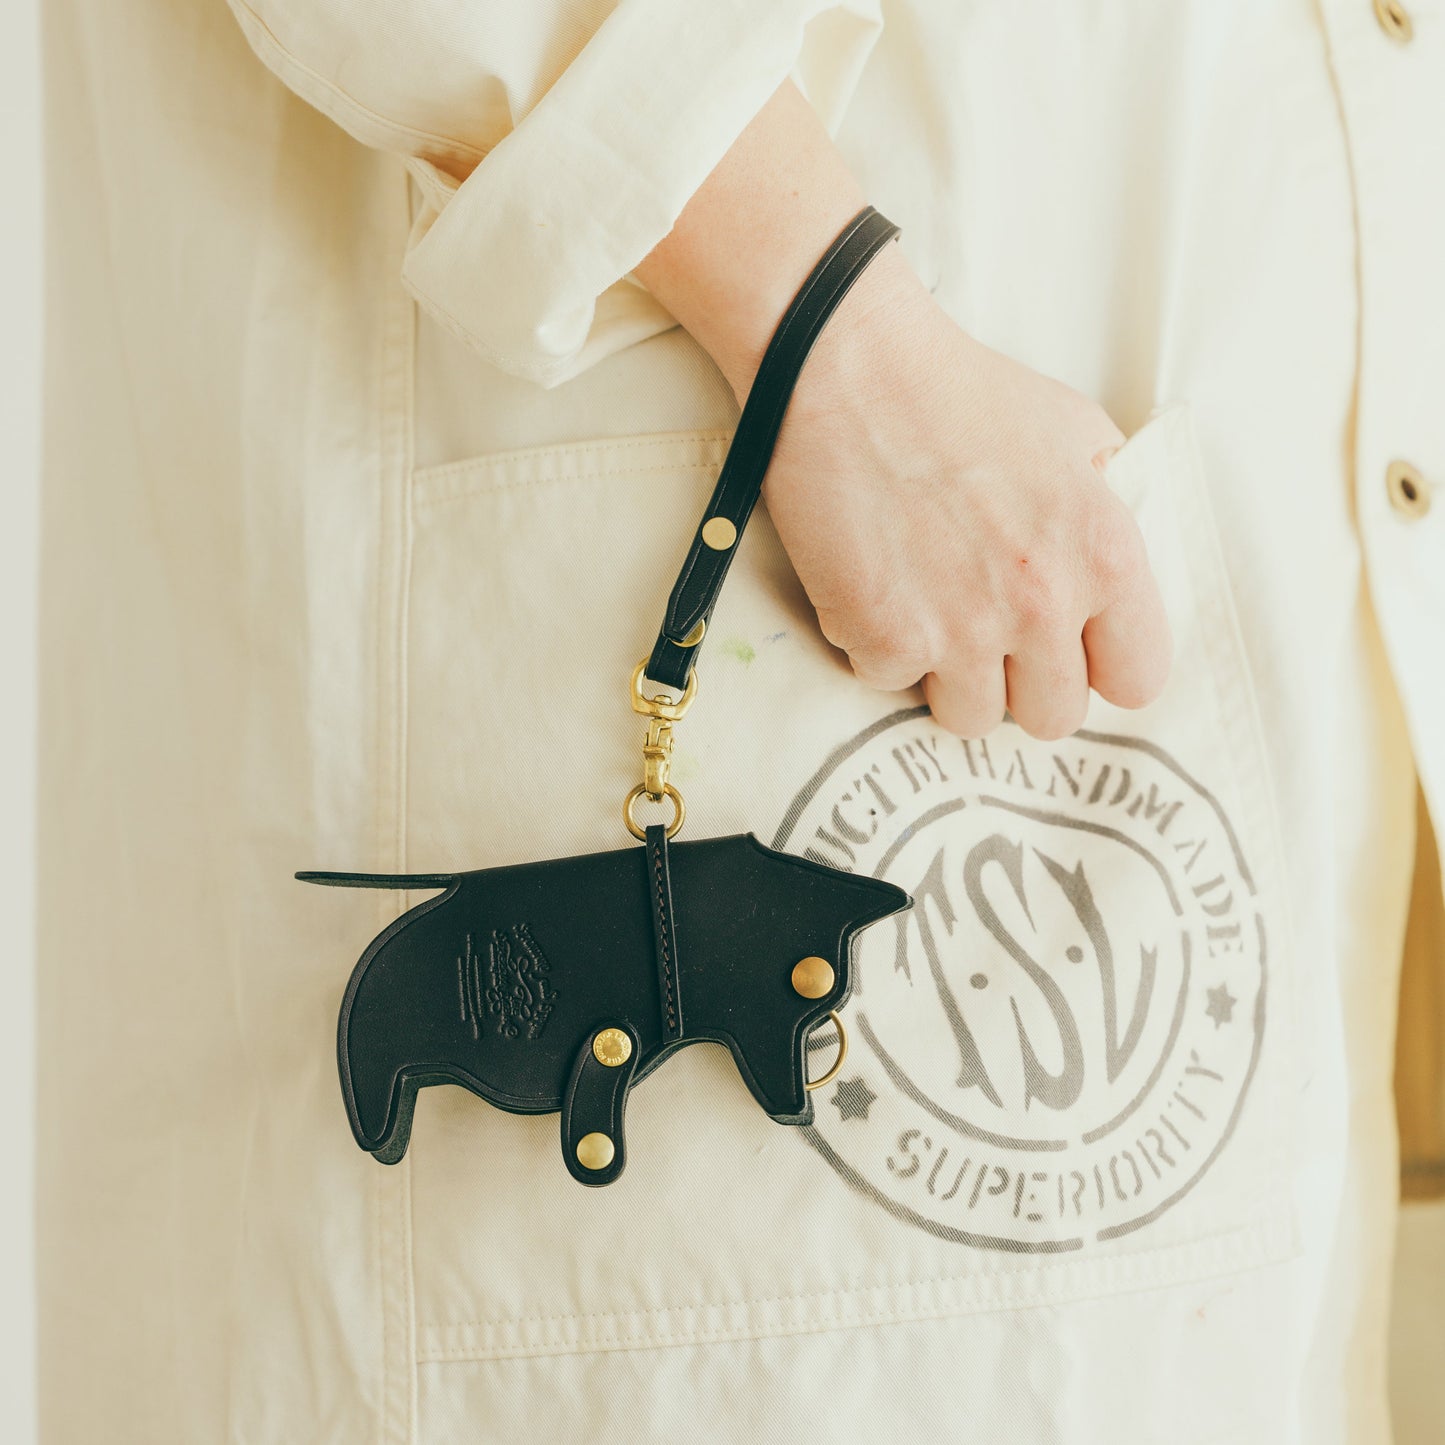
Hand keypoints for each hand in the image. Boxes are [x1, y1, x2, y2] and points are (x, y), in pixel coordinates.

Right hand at [633, 79, 1170, 739]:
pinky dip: (874, 646)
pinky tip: (871, 587)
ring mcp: (962, 630)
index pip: (1137, 678)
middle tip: (985, 635)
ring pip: (970, 719)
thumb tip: (1109, 570)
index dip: (1099, 667)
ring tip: (925, 615)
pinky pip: (889, 683)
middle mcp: (1044, 604)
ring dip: (947, 678)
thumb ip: (1107, 509)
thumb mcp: (1076, 431)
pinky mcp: (884, 637)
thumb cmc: (958, 389)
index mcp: (1106, 555)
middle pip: (1052, 717)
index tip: (1067, 650)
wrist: (848, 365)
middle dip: (1019, 683)